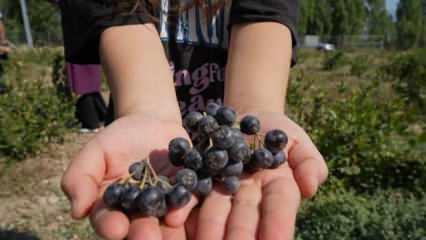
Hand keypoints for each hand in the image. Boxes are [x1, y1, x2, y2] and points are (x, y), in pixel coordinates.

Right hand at [61, 114, 197, 239]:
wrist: (150, 123)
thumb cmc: (117, 141)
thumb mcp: (95, 152)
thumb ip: (80, 178)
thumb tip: (77, 211)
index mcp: (113, 208)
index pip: (108, 221)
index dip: (110, 226)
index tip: (115, 229)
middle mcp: (140, 213)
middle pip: (141, 228)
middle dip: (143, 234)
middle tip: (147, 237)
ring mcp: (165, 205)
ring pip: (167, 222)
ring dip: (169, 229)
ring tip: (170, 225)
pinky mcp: (187, 193)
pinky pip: (189, 201)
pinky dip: (186, 205)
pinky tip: (183, 210)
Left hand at [185, 112, 327, 239]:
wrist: (247, 120)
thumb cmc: (279, 132)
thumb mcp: (297, 140)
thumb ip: (308, 161)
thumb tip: (310, 185)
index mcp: (277, 190)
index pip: (279, 209)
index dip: (278, 226)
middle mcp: (249, 197)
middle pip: (244, 218)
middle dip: (239, 235)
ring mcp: (223, 191)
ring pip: (216, 213)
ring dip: (209, 228)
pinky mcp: (202, 181)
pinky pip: (193, 195)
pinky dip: (184, 207)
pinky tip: (174, 219)